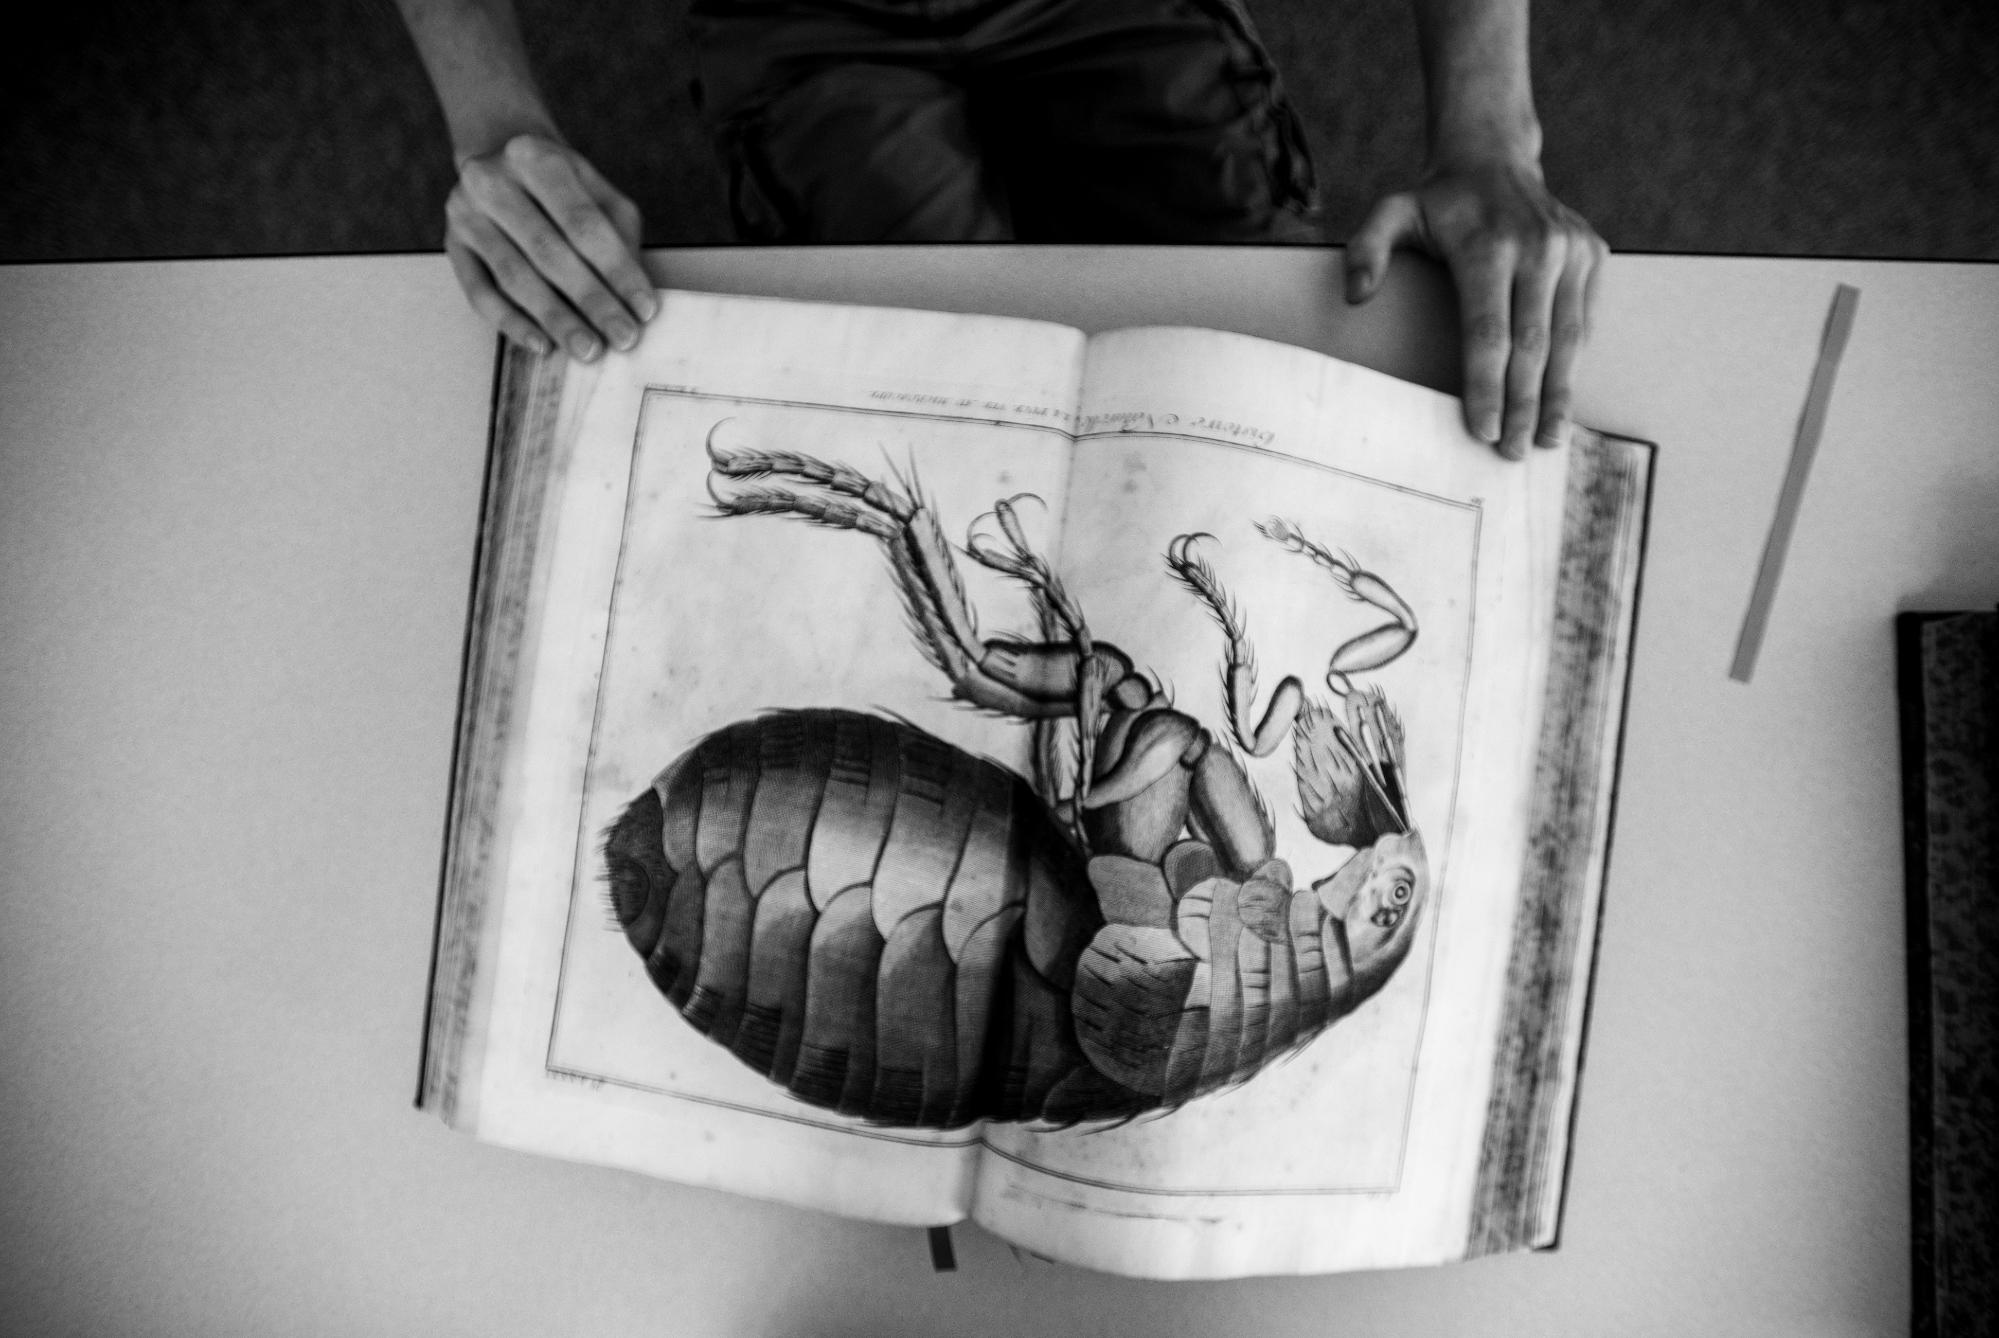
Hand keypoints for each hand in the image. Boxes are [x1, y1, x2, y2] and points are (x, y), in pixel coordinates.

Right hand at [443, 133, 656, 359]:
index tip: (645, 309)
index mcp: (537, 158)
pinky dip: (512, 323)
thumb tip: (632, 295)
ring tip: (588, 349)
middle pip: (549, 252)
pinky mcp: (452, 245)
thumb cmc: (560, 187)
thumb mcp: (598, 193)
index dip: (618, 269)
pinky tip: (543, 344)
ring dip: (556, 319)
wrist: (498, 157)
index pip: (584, 223)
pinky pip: (480, 294)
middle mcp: (493, 180)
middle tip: (622, 338)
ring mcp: (465, 213)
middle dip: (592, 301)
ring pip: (515, 276)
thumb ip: (619, 235)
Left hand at [1343, 160, 1605, 459]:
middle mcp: (1538, 247)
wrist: (1495, 157)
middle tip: (1512, 451)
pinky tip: (1562, 399)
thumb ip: (1367, 250)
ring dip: (1558, 394)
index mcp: (1488, 245)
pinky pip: (1584, 320)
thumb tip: (1354, 295)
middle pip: (1532, 344)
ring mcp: (1572, 249)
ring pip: (1568, 338)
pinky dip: (1573, 363)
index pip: (1488, 331)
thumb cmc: (1438, 202)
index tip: (1482, 431)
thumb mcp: (1392, 213)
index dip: (1486, 386)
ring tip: (1546, 439)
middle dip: (1523, 404)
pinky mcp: (1593, 253)